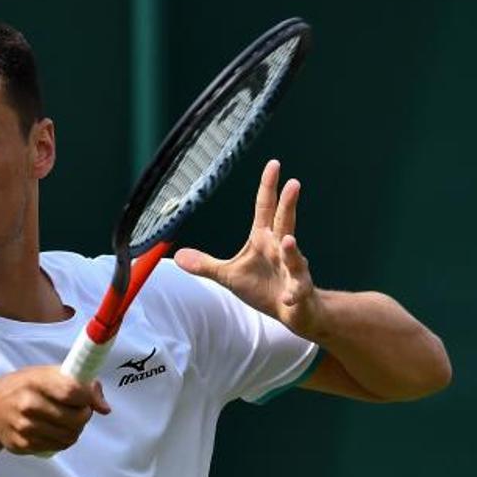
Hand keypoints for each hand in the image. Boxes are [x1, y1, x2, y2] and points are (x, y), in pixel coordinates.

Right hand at [0, 366, 110, 453]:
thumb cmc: (25, 387)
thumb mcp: (47, 374)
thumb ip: (80, 384)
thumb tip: (104, 408)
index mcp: (36, 381)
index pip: (73, 392)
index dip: (88, 397)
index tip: (88, 398)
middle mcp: (29, 404)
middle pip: (75, 419)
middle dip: (84, 416)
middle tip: (79, 410)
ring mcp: (24, 427)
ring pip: (69, 436)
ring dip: (75, 430)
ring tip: (66, 420)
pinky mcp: (23, 444)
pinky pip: (57, 446)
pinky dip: (61, 440)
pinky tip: (53, 429)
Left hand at [174, 159, 321, 336]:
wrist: (295, 312)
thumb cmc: (264, 288)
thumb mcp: (229, 276)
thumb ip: (205, 265)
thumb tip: (178, 256)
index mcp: (264, 239)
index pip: (266, 208)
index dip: (269, 187)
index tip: (274, 164)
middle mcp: (280, 249)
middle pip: (285, 222)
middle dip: (289, 204)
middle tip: (294, 183)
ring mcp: (292, 270)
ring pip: (294, 257)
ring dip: (292, 249)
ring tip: (288, 240)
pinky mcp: (298, 292)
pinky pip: (296, 291)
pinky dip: (292, 293)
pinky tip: (287, 297)